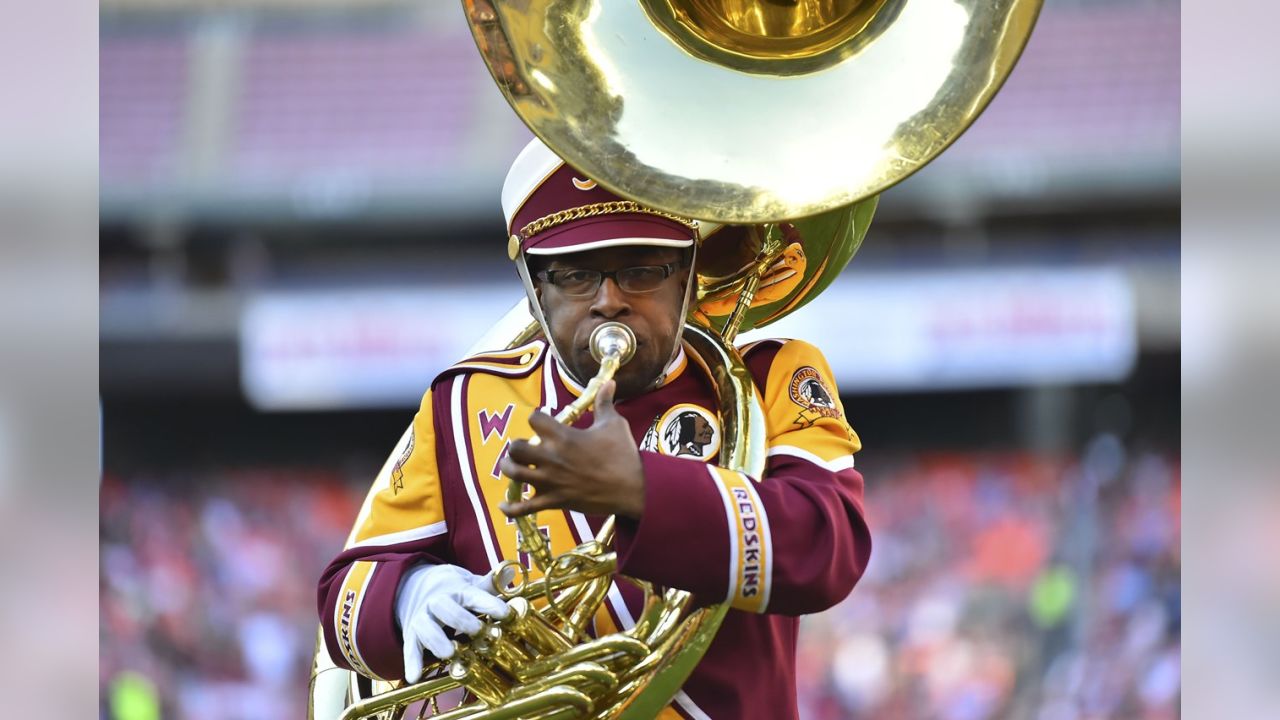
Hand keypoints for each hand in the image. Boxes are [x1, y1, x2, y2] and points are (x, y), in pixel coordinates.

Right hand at [396, 564, 510, 681]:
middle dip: (461, 620)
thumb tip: (510, 571)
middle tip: (477, 630)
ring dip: (437, 641)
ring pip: (427, 628)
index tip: (505, 613)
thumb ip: (490, 585)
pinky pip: (409, 648)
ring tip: (449, 653)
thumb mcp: (470, 584)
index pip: (475, 596)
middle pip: (447, 608)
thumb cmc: (453, 590)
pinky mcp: (412, 634)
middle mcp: (438, 602)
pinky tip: (414, 676)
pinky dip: (411, 662)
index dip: (490, 604)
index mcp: (458, 591)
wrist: (415, 586)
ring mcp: (423, 618)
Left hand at [499, 380, 645, 519]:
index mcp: (563, 437)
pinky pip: (525, 508)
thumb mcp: (614, 424)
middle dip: (516, 446)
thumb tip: (608, 382)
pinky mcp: (554, 501)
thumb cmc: (623, 455)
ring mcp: (550, 481)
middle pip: (516, 447)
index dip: (537, 418)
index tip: (542, 421)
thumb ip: (604, 403)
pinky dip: (511, 508)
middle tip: (525, 448)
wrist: (633, 489)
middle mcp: (551, 458)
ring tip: (511, 466)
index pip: (535, 419)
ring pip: (514, 474)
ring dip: (509, 468)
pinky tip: (503, 505)